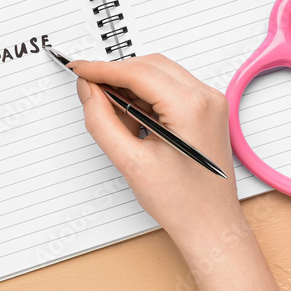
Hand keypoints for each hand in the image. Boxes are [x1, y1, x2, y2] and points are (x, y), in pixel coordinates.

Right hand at [71, 54, 242, 255]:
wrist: (211, 225)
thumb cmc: (183, 203)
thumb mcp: (131, 162)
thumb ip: (102, 121)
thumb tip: (89, 91)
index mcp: (192, 107)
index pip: (138, 72)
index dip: (103, 69)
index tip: (79, 69)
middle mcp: (207, 98)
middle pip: (150, 66)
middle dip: (117, 75)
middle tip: (90, 91)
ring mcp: (210, 102)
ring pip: (160, 74)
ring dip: (132, 86)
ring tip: (115, 118)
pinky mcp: (207, 110)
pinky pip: (170, 88)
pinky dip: (147, 97)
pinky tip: (134, 121)